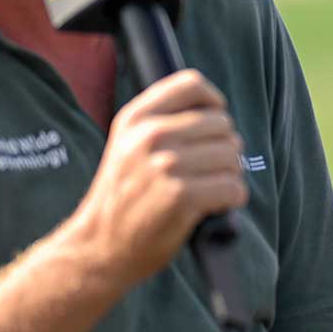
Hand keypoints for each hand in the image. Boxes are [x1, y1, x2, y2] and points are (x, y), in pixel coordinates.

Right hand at [64, 70, 246, 285]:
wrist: (99, 247)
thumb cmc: (122, 196)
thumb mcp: (127, 145)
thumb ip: (161, 120)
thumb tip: (215, 106)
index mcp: (135, 117)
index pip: (193, 84)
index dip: (214, 104)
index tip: (212, 125)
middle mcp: (149, 136)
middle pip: (221, 123)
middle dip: (224, 147)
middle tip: (208, 169)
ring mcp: (165, 165)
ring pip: (232, 156)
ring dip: (229, 175)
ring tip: (208, 188)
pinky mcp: (181, 196)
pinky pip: (234, 187)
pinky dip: (232, 199)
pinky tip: (214, 206)